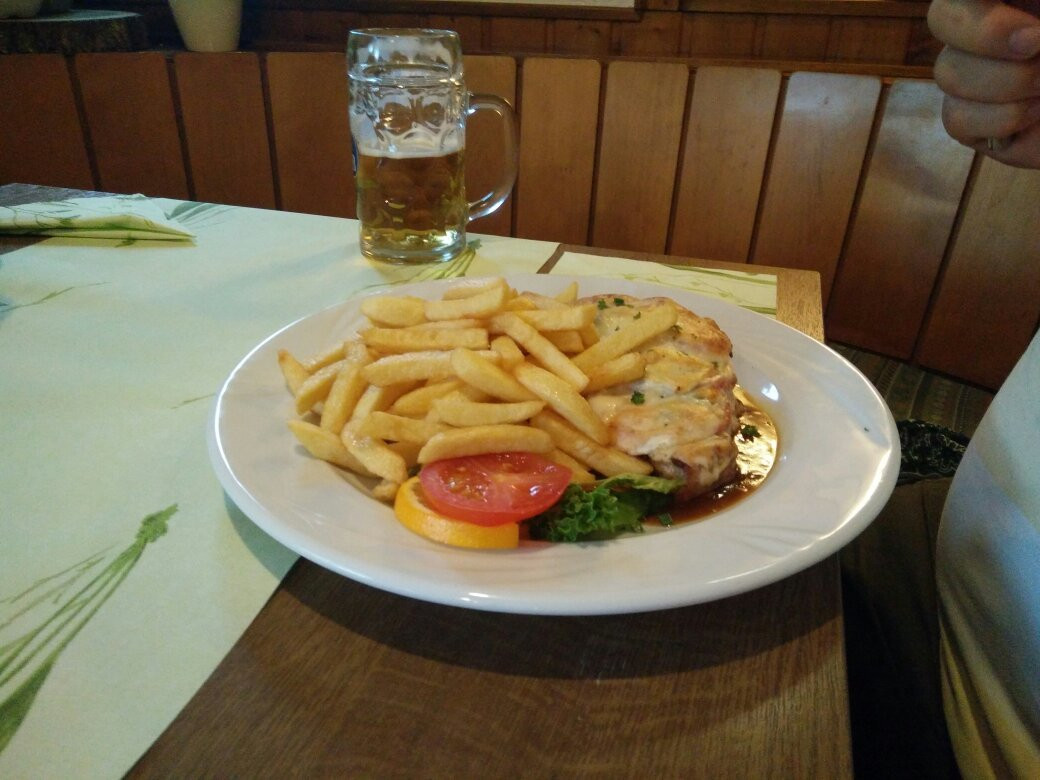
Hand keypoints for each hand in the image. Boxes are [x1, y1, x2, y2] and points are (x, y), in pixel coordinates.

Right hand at [928, 0, 1039, 167]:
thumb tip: (1025, 35)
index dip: (977, 1)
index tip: (1028, 24)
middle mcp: (980, 29)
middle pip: (942, 17)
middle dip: (988, 34)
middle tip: (1037, 43)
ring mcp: (969, 76)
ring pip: (949, 72)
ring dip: (1010, 81)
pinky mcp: (968, 121)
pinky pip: (957, 118)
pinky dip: (1002, 118)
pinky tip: (1036, 113)